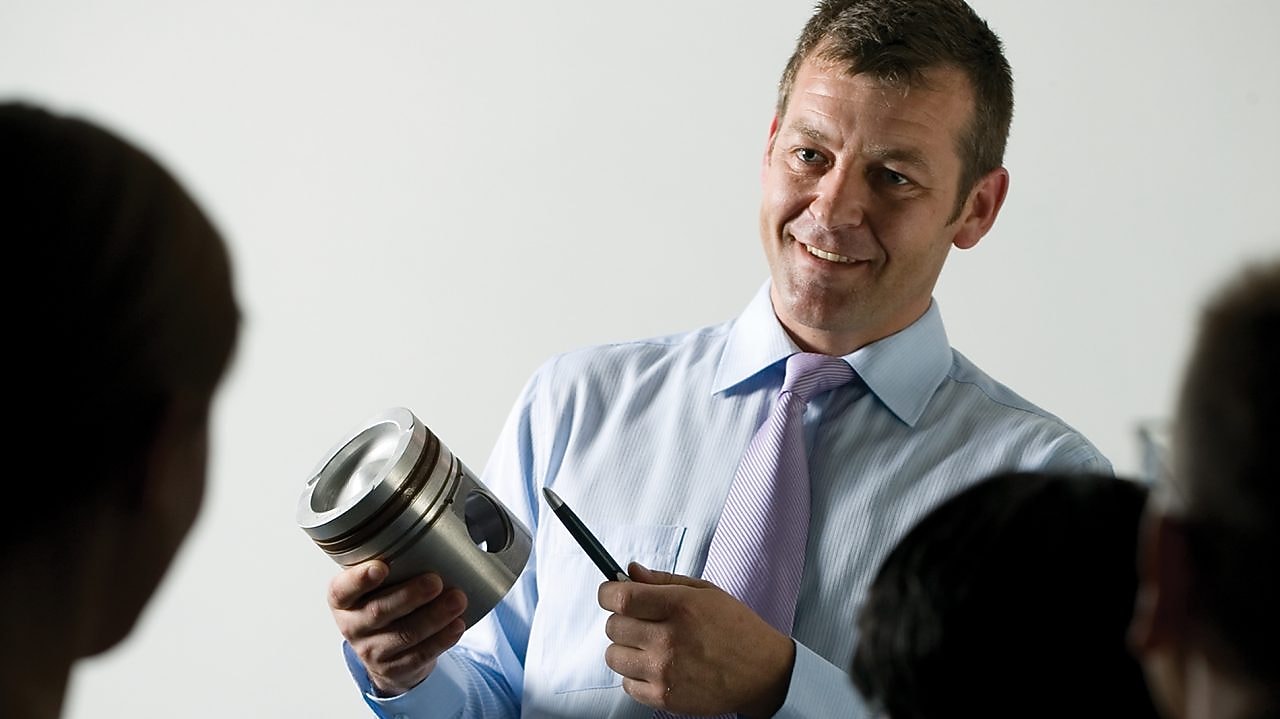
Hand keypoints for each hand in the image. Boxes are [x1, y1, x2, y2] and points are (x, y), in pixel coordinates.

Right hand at [328, 560, 468, 695]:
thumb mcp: (376, 586)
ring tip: (458, 600)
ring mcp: (372, 651)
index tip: (381, 567)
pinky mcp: (394, 669)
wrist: (386, 653)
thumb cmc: (385, 605)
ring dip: (434, 617)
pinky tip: (456, 625)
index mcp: (343, 600)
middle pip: (378, 612)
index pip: (343, 590)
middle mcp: (353, 626)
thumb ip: (392, 565)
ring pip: (404, 635)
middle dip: (410, 595)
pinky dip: (442, 639)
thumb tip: (434, 535)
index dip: (360, 579)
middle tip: (435, 581)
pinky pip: (420, 655)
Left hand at [597, 563, 795, 717]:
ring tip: (649, 646)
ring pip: (613, 656)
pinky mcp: (665, 697)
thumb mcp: (705, 592)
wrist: (763, 673)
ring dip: (625, 649)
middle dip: (621, 620)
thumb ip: (663, 581)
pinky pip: (626, 685)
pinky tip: (656, 667)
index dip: (608, 593)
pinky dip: (636, 676)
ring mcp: (665, 671)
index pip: (620, 598)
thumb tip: (630, 572)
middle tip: (641, 621)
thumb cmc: (736, 629)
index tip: (611, 594)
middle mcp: (669, 639)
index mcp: (679, 607)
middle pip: (612, 626)